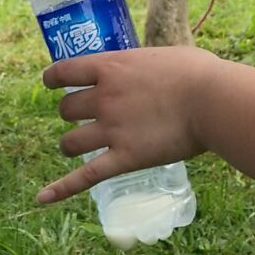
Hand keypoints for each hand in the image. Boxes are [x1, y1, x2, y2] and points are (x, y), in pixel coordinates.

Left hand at [35, 46, 217, 204]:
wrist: (212, 100)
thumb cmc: (197, 72)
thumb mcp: (160, 56)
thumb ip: (142, 65)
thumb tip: (146, 69)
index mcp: (111, 68)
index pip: (64, 71)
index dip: (53, 78)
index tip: (51, 82)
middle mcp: (104, 98)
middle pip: (65, 109)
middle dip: (71, 114)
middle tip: (85, 117)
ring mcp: (112, 130)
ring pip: (70, 142)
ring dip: (71, 144)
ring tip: (79, 146)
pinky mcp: (124, 158)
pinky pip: (85, 177)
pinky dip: (61, 189)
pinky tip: (42, 198)